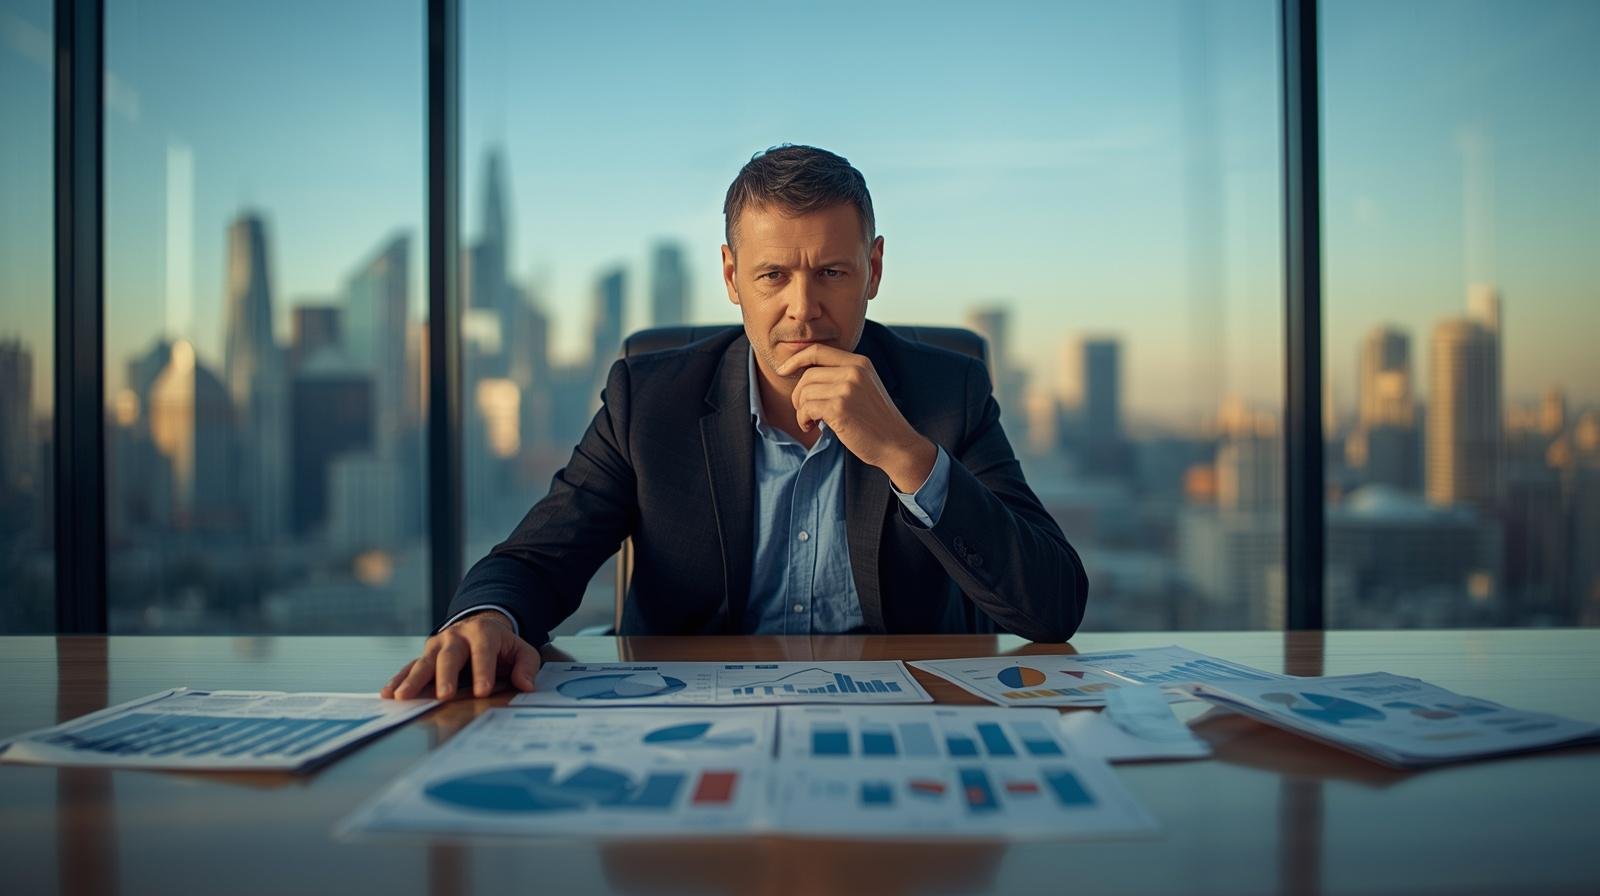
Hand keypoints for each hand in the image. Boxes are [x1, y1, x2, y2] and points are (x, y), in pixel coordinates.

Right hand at [380, 611, 540, 699]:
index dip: (483, 671)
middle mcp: (456, 636)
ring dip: (413, 680)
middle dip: (446, 676)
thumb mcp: (521, 650)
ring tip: (403, 697)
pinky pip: (409, 668)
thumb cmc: (501, 645)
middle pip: (450, 655)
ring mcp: (437, 645)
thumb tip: (526, 685)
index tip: (483, 692)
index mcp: (483, 633)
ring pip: (424, 662)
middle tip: (444, 695)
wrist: (479, 627)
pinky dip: (398, 680)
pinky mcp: (424, 656)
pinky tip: (388, 694)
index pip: (484, 652)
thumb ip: (527, 665)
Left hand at [776, 343, 937, 492]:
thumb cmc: (877, 421)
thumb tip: (805, 373)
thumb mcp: (864, 388)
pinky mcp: (840, 408)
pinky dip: (804, 420)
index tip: (784, 371)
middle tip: (805, 412)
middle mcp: (853, 370)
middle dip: (799, 395)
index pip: (817, 350)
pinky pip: (806, 408)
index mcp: (859, 362)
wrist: (897, 444)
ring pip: (804, 392)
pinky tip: (813, 427)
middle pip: (807, 374)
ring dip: (802, 410)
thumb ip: (842, 376)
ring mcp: (847, 388)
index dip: (796, 359)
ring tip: (812, 422)